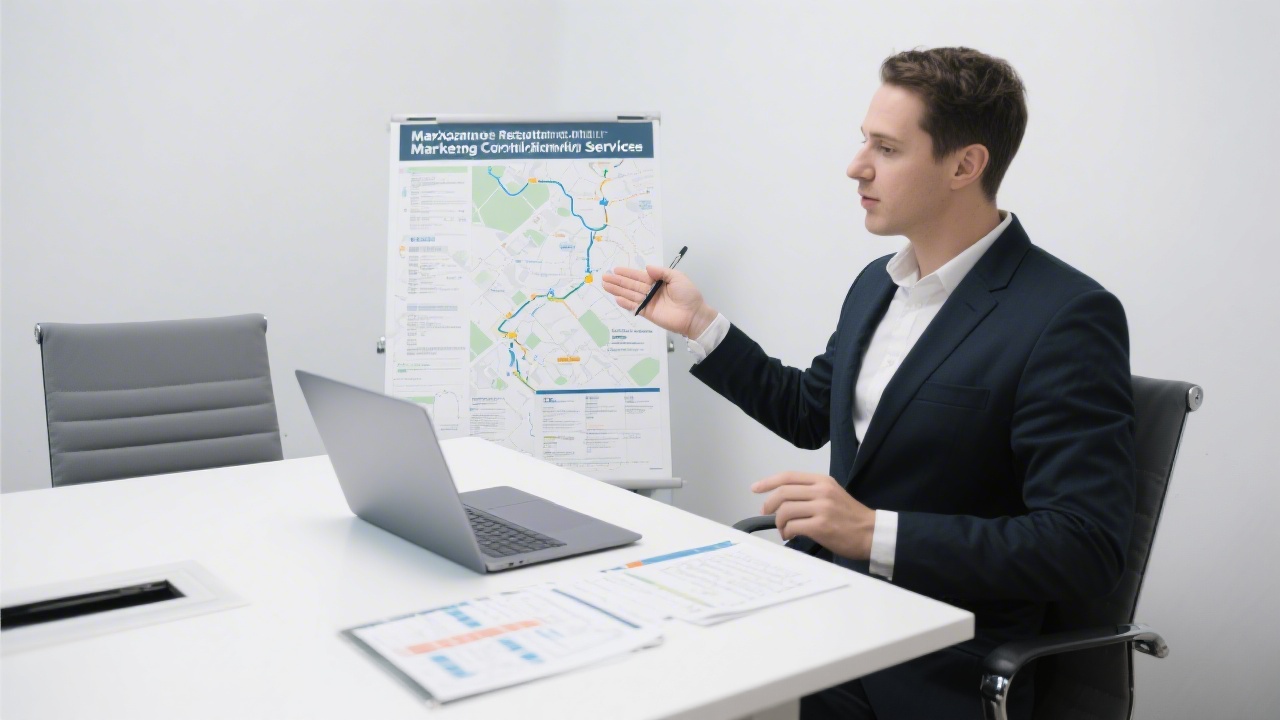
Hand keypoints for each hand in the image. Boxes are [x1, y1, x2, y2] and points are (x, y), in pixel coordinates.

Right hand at [601, 265, 717, 338]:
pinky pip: (635, 307)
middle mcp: (651, 291)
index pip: (639, 276)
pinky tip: (616, 298)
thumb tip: (646, 268)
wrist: (694, 315)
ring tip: (605, 285)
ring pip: (630, 294)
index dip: (627, 273)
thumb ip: (661, 272)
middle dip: (618, 281)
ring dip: (618, 290)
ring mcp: (649, 302)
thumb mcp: (677, 277)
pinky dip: (625, 303)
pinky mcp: (648, 313)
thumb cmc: (688, 294)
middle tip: (604, 277)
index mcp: (658, 281)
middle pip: (631, 285)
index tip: (615, 269)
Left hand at [753, 472, 875, 559]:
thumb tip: (783, 500)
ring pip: (785, 511)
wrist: (872, 533)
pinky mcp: (821, 526)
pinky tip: (790, 535)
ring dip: (778, 522)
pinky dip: (786, 532)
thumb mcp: (832, 494)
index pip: (788, 476)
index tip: (755, 488)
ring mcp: (821, 508)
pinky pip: (793, 526)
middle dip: (769, 504)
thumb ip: (810, 492)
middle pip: (783, 493)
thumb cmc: (851, 516)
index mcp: (822, 481)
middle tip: (766, 513)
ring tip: (784, 529)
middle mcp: (821, 491)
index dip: (768, 482)